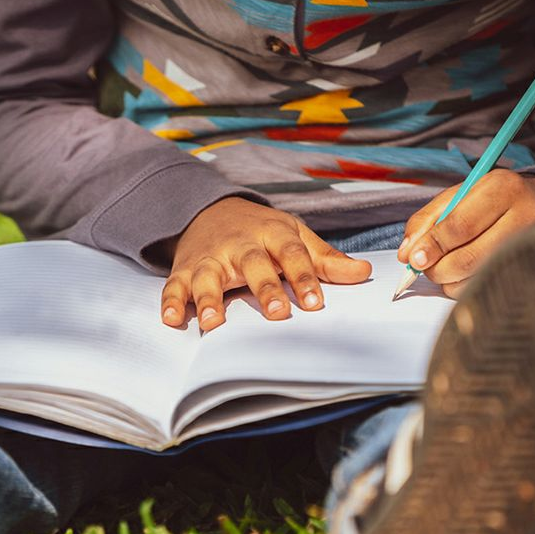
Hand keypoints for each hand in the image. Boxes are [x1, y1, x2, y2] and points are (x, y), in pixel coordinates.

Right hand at [160, 197, 371, 330]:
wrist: (209, 210)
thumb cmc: (259, 230)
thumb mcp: (294, 236)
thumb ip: (325, 259)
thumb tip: (363, 273)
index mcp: (271, 234)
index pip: (291, 254)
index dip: (304, 278)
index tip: (315, 304)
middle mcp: (239, 245)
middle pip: (253, 264)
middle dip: (265, 288)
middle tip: (278, 314)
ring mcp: (210, 258)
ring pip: (209, 277)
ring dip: (209, 299)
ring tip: (214, 323)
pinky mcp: (185, 270)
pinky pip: (175, 286)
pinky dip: (171, 302)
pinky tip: (173, 320)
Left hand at [397, 170, 534, 297]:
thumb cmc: (494, 201)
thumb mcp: (461, 195)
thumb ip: (428, 220)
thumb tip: (406, 254)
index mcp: (503, 189)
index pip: (460, 226)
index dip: (432, 246)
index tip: (412, 259)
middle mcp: (524, 217)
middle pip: (467, 258)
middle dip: (436, 268)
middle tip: (423, 266)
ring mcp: (533, 248)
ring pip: (475, 280)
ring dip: (448, 280)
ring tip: (448, 264)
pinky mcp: (533, 271)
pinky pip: (486, 289)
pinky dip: (464, 287)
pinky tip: (467, 272)